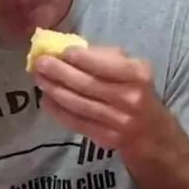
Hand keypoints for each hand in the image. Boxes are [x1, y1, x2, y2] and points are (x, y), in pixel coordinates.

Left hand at [32, 46, 166, 154]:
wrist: (149, 131)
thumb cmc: (135, 90)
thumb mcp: (131, 68)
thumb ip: (105, 58)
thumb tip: (69, 51)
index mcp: (137, 75)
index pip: (106, 66)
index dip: (82, 58)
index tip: (62, 51)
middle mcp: (129, 99)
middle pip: (88, 85)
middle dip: (60, 72)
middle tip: (40, 62)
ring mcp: (117, 121)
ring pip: (78, 104)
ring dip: (54, 90)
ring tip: (38, 78)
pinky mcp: (105, 138)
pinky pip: (75, 122)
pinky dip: (57, 110)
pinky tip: (46, 99)